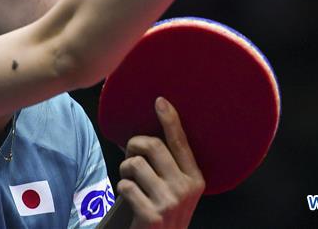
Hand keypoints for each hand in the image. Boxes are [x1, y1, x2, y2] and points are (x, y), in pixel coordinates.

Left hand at [118, 97, 204, 228]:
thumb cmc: (165, 214)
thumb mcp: (178, 191)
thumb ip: (171, 167)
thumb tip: (149, 136)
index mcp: (196, 179)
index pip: (180, 141)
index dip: (169, 119)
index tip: (160, 101)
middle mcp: (186, 189)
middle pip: (152, 146)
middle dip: (134, 145)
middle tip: (130, 153)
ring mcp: (169, 202)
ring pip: (135, 164)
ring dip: (125, 170)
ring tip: (129, 180)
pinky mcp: (151, 215)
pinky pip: (126, 186)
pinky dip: (122, 188)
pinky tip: (128, 196)